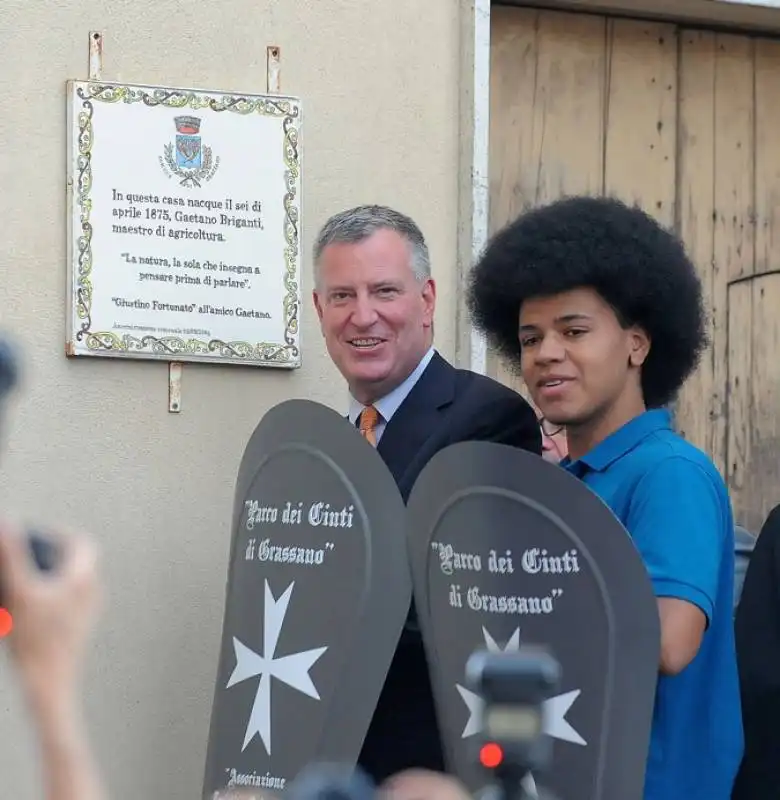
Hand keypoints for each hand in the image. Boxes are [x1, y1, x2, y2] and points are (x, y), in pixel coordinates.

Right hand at [0, 522, 101, 697]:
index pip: (81, 543)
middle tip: (23, 554)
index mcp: (85, 578)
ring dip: (45, 576)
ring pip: (68, 584)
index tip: (36, 533)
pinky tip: (19, 608)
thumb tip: (6, 521)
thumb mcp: (19, 592)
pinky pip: (63, 604)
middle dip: (47, 555)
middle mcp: (92, 593)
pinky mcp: (75, 630)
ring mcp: (85, 612)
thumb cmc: (35, 638)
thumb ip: (11, 556)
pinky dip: (45, 597)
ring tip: (18, 580)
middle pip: (74, 562)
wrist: (49, 685)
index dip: (59, 533)